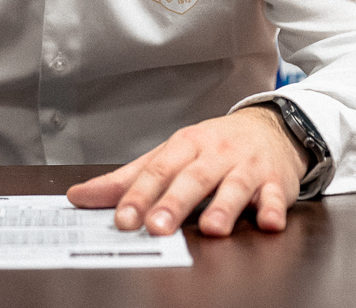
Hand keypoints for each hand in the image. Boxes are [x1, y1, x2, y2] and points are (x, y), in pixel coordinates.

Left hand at [66, 105, 308, 236]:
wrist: (269, 128)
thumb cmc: (212, 146)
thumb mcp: (170, 156)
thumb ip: (128, 179)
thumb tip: (80, 196)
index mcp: (185, 146)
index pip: (157, 171)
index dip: (139, 195)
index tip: (122, 219)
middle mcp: (214, 153)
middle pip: (192, 178)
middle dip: (174, 203)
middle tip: (156, 227)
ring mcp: (246, 166)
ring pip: (234, 186)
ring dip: (223, 207)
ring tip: (211, 228)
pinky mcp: (276, 181)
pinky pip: (276, 195)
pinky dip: (274, 207)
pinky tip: (270, 221)